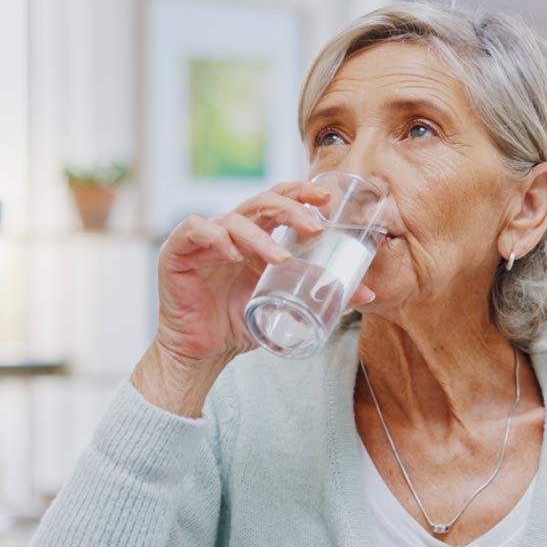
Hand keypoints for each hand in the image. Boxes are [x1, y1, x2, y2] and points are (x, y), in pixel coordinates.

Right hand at [152, 180, 375, 364]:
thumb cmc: (241, 323)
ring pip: (233, 219)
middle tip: (314, 226)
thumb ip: (320, 293)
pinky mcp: (178, 252)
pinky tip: (232, 253)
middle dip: (290, 208)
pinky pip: (195, 230)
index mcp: (256, 235)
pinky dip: (214, 237)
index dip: (300, 193)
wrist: (204, 352)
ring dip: (260, 236)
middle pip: (261, 202)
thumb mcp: (285, 305)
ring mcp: (204, 239)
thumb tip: (368, 292)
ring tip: (280, 258)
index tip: (326, 199)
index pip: (279, 201)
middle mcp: (231, 230)